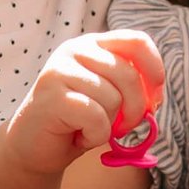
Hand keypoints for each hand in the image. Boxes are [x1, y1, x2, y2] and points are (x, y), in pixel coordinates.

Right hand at [3, 32, 164, 183]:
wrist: (34, 146)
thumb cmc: (77, 121)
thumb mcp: (109, 96)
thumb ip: (130, 87)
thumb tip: (155, 98)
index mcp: (92, 45)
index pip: (136, 41)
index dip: (154, 69)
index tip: (155, 97)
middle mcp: (75, 50)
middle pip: (129, 74)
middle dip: (136, 109)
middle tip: (123, 127)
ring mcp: (60, 71)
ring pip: (113, 98)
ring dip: (110, 124)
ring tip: (90, 128)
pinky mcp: (52, 97)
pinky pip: (96, 117)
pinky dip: (95, 135)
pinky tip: (79, 136)